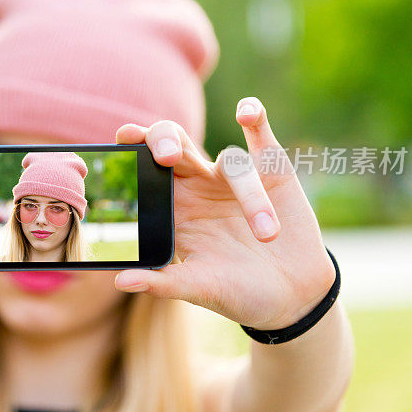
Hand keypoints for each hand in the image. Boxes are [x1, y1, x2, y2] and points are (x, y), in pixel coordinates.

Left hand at [113, 97, 335, 329]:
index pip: (144, 168)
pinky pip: (260, 137)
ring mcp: (233, 177)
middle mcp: (198, 185)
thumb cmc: (236, 293)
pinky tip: (246, 112)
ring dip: (249, 190)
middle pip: (173, 143)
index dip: (133, 150)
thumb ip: (162, 283)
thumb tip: (120, 280)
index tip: (123, 141)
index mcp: (172, 207)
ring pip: (228, 158)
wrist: (290, 299)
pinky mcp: (272, 171)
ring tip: (267, 234)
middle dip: (164, 140)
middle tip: (168, 156)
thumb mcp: (199, 289)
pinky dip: (255, 119)